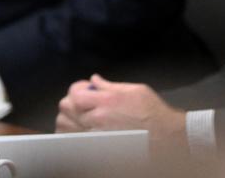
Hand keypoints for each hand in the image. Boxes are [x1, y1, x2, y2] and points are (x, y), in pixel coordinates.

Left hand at [55, 75, 185, 148]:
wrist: (160, 134)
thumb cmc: (150, 111)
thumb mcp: (135, 90)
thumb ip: (110, 85)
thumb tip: (94, 79)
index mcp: (107, 101)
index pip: (75, 93)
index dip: (78, 88)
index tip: (86, 89)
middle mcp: (96, 119)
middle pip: (66, 107)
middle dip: (73, 100)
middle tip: (84, 101)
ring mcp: (93, 134)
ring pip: (63, 124)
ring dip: (69, 116)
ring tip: (81, 114)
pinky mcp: (93, 145)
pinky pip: (69, 138)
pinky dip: (69, 131)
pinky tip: (80, 128)